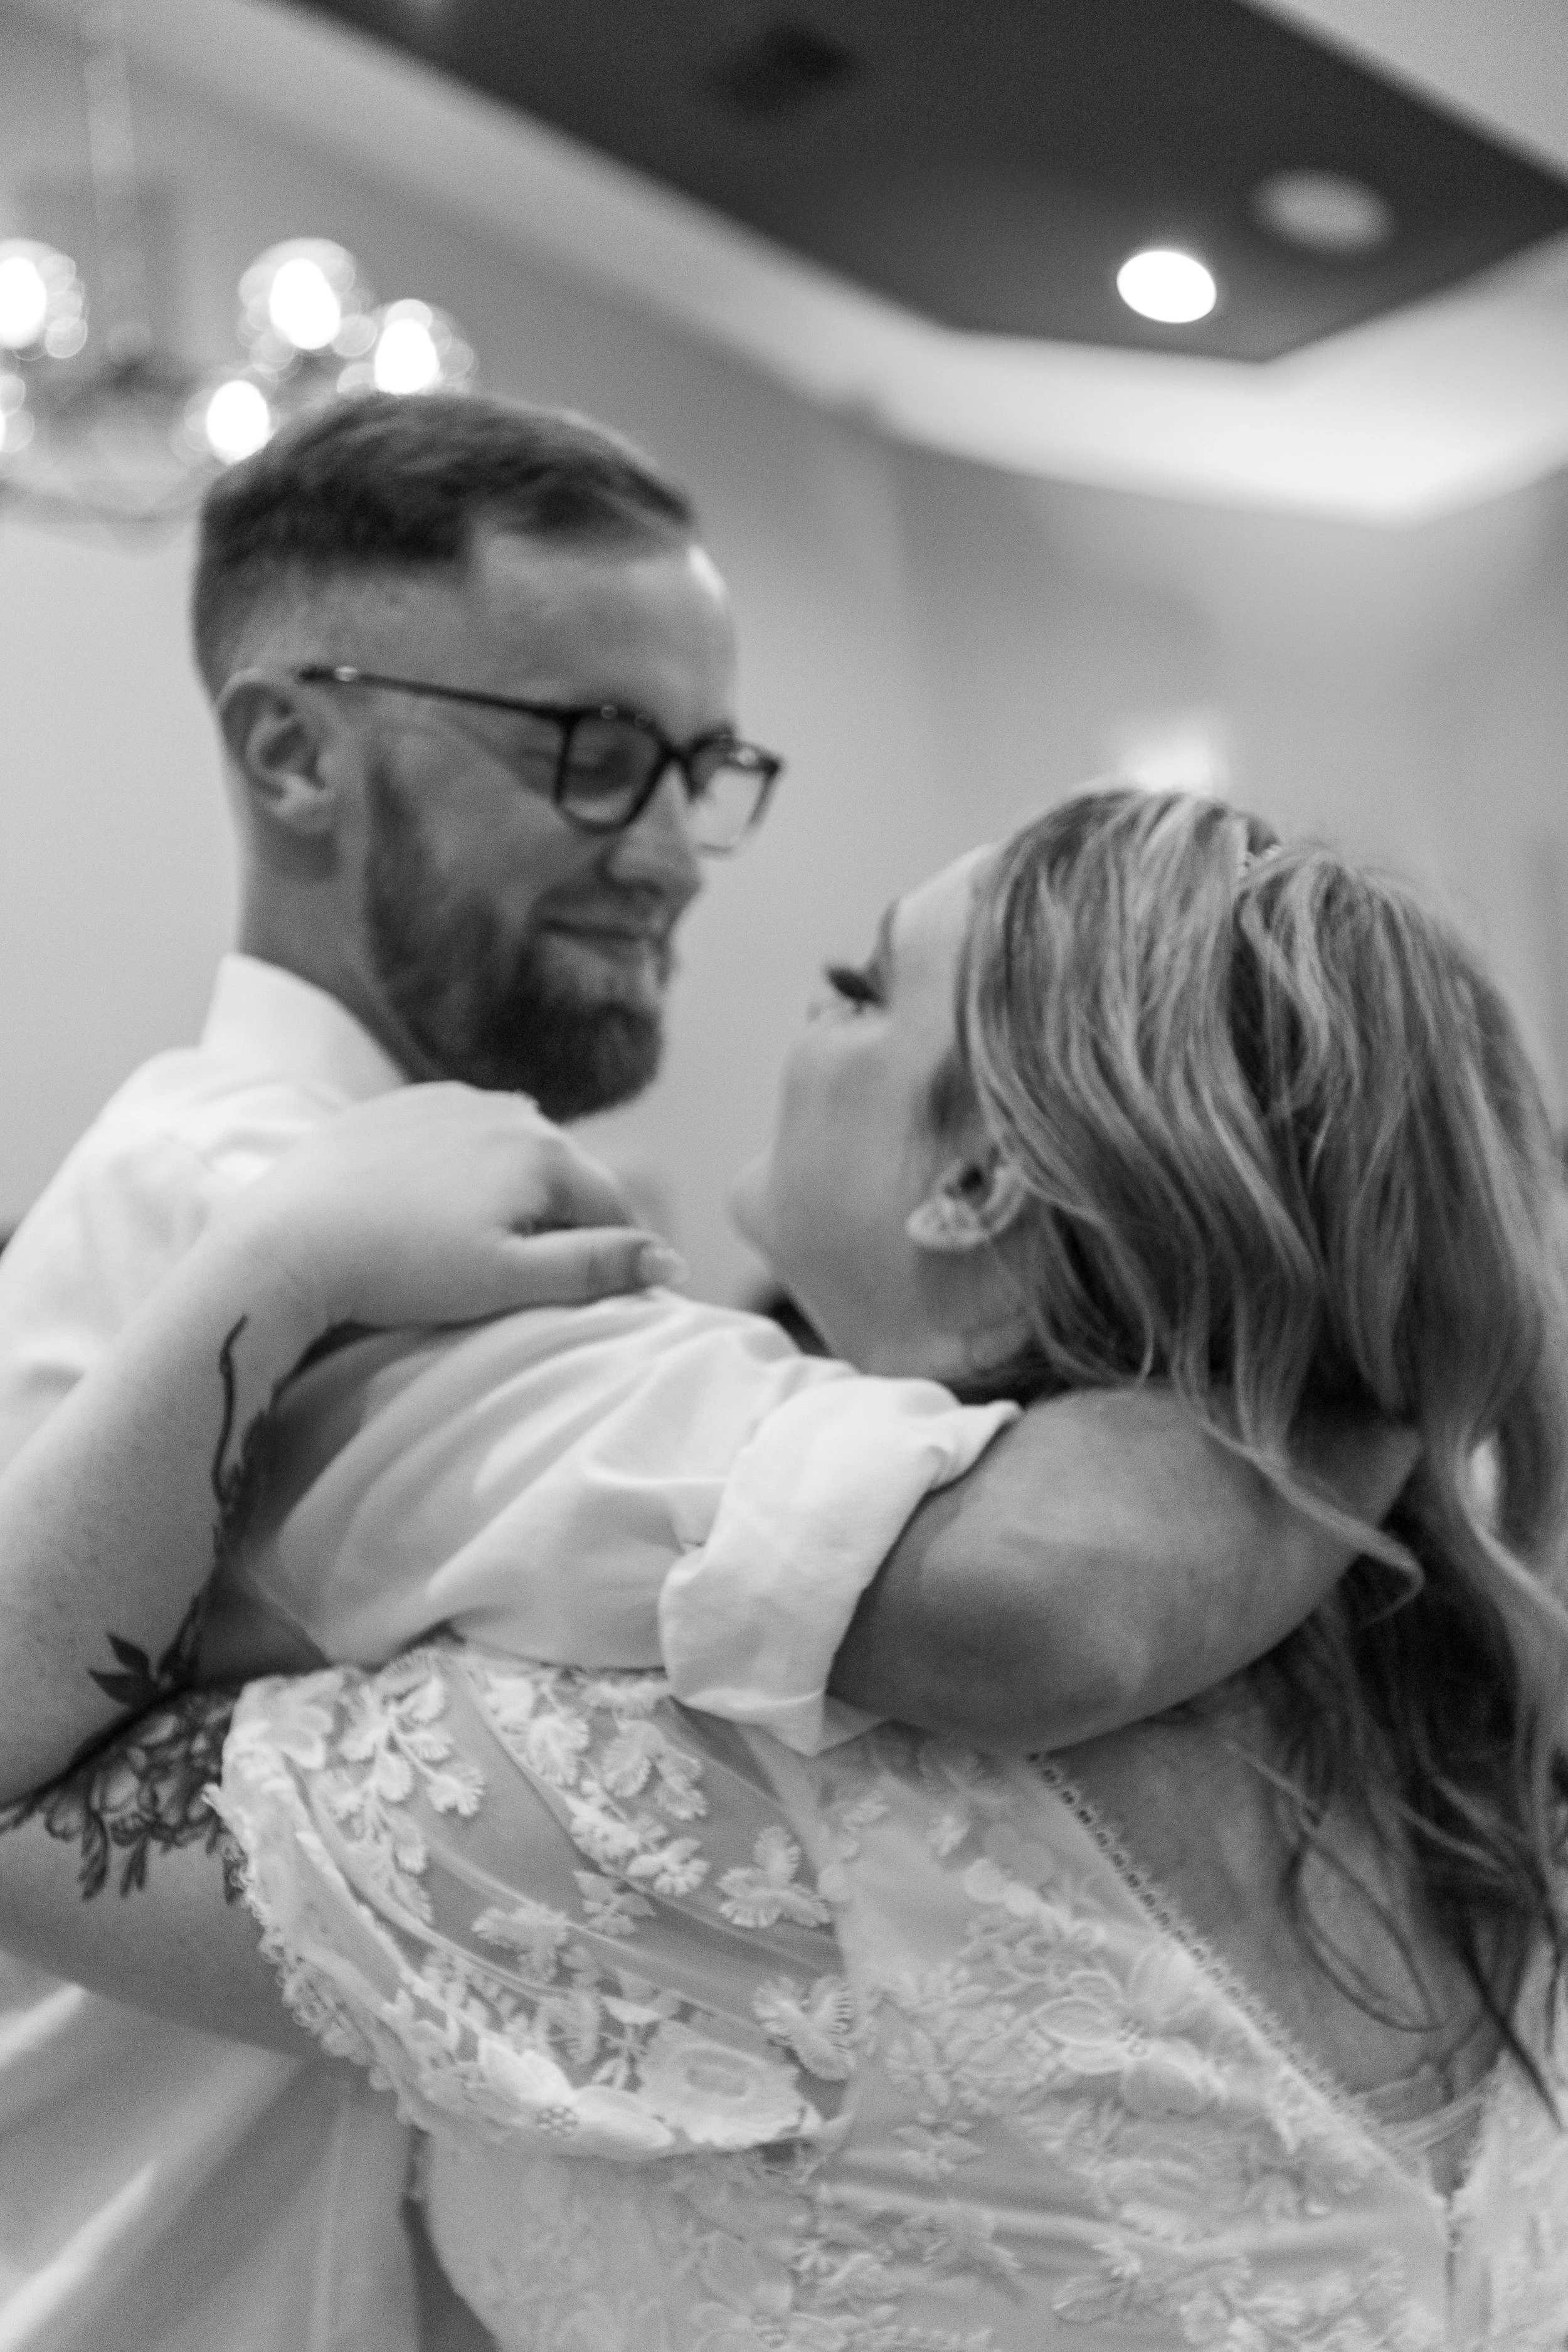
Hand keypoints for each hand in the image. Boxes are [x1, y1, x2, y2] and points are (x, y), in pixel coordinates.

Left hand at [208, 1084, 682, 1332]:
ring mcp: (447, 1100)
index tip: (612, 1295)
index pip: (613, 1207)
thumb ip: (597, 1267)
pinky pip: (454, 1138)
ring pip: (509, 1153)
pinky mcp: (395, 1107)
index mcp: (544, 1150)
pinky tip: (435, 1211)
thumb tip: (672, 1260)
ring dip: (514, 1194)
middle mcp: (505, 1108)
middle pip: (562, 1175)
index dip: (619, 1255)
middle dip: (565, 1222)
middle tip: (539, 1281)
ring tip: (483, 1249)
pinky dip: (462, 1171)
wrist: (286, 1241)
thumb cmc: (402, 1270)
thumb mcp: (510, 1281)